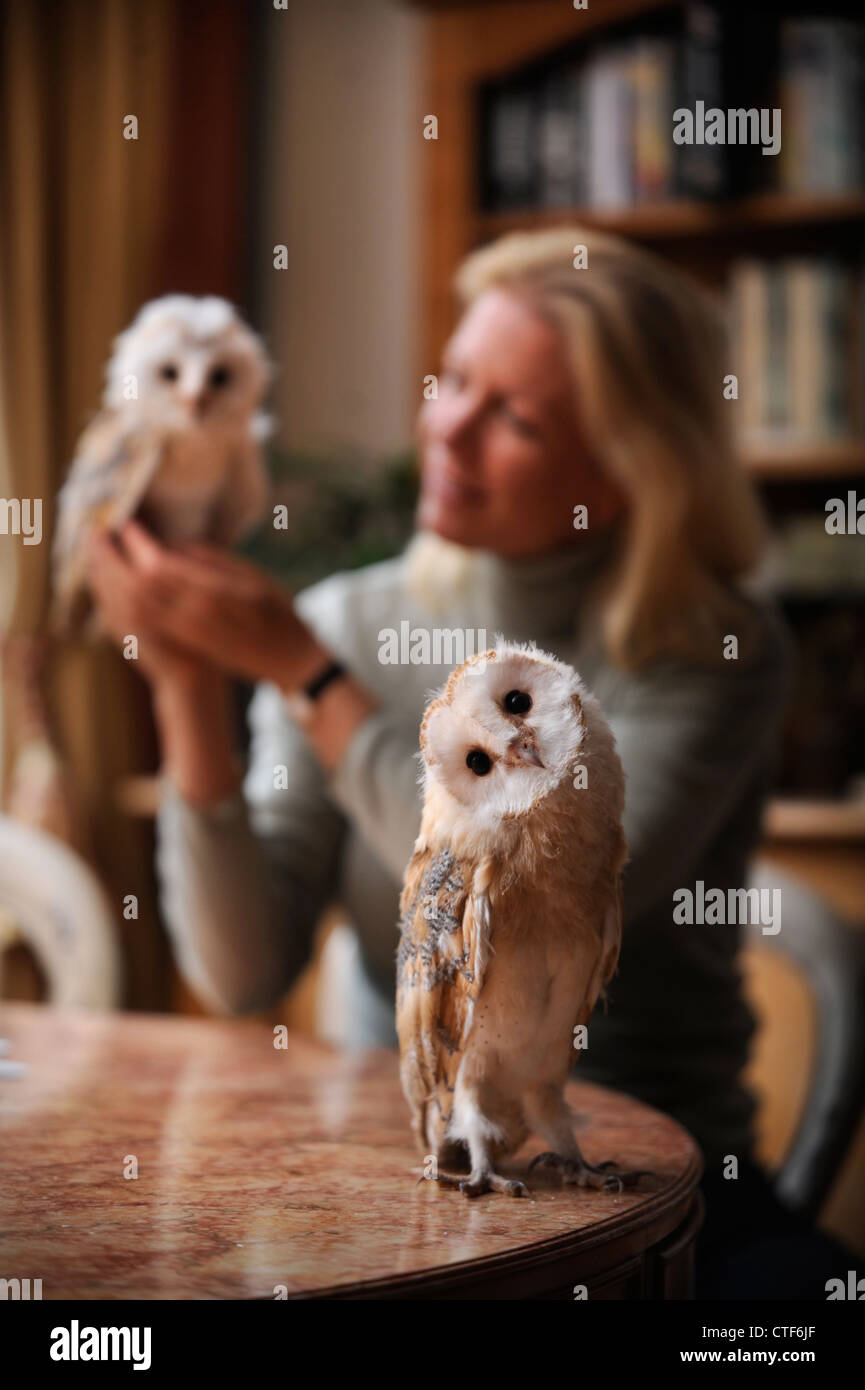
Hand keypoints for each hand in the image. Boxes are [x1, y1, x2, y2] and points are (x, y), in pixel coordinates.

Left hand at [87, 521, 328, 692]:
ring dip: (109, 579)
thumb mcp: (254, 575)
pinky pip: (142, 624)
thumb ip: (212, 560)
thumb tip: (174, 545)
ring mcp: (187, 633)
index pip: (160, 565)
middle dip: (112, 557)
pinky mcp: (183, 644)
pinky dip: (120, 601)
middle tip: (97, 533)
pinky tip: (111, 586)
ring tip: (96, 555)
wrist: (287, 660)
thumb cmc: (279, 612)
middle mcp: (196, 615)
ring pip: (134, 606)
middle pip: (137, 584)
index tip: (126, 521)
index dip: (137, 542)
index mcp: (215, 593)